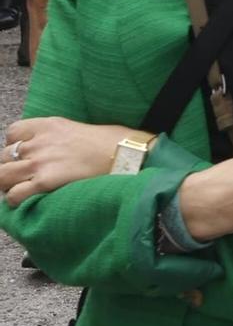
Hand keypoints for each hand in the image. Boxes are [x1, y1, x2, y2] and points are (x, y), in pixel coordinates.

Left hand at [0, 118, 137, 204]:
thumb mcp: (79, 128)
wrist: (127, 153)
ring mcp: (41, 162)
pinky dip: (15, 199)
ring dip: (8, 185)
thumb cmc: (112, 141)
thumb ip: (58, 137)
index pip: (12, 133)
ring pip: (2, 176)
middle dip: (8, 168)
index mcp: (49, 125)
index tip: (24, 154)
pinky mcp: (45, 182)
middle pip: (3, 156)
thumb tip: (54, 150)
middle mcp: (40, 142)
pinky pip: (14, 194)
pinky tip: (27, 200)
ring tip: (20, 190)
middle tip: (21, 177)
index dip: (14, 146)